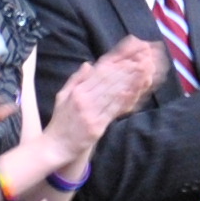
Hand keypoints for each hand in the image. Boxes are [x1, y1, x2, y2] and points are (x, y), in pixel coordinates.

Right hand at [44, 34, 166, 162]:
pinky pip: (113, 111)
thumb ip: (76, 79)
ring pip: (112, 94)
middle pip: (108, 80)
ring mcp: (90, 113)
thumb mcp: (62, 96)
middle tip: (142, 58)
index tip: (129, 54)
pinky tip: (135, 91)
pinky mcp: (96, 127)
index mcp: (76, 91)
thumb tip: (88, 64)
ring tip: (144, 70)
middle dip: (126, 68)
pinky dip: (125, 100)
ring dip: (130, 81)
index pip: (98, 73)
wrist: (55, 146)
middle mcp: (83, 100)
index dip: (115, 62)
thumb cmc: (61, 121)